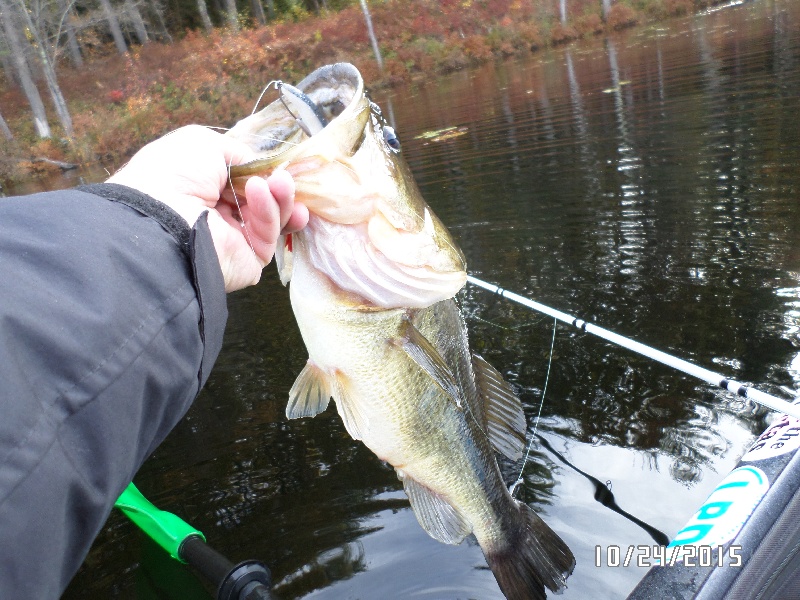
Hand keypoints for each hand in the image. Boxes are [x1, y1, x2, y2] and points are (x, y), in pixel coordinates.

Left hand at [107, 125, 307, 291]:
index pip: (244, 183)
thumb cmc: (174, 173)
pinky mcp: (249, 260)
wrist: (162, 215)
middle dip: (277, 186)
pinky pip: (268, 235)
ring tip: (281, 183)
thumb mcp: (204, 144)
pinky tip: (261, 193)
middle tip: (284, 177)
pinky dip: (270, 212)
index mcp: (203, 191)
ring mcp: (235, 240)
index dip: (263, 173)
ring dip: (280, 197)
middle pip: (263, 201)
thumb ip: (238, 153)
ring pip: (272, 218)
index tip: (278, 166)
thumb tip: (260, 170)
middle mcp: (218, 216)